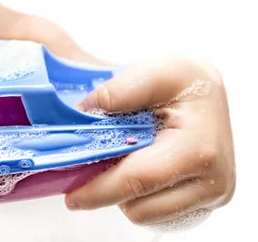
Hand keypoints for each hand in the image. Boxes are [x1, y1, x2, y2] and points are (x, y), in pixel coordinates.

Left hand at [65, 58, 235, 229]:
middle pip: (140, 206)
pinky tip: (134, 167)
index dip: (99, 189)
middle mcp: (213, 180)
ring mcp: (214, 195)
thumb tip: (83, 112)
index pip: (139, 179)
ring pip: (148, 215)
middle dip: (107, 189)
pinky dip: (140, 195)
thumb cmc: (184, 78)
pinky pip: (160, 213)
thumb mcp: (154, 72)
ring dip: (124, 193)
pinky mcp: (207, 200)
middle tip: (85, 166)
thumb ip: (118, 91)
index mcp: (199, 148)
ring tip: (118, 157)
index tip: (70, 194)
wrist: (209, 90)